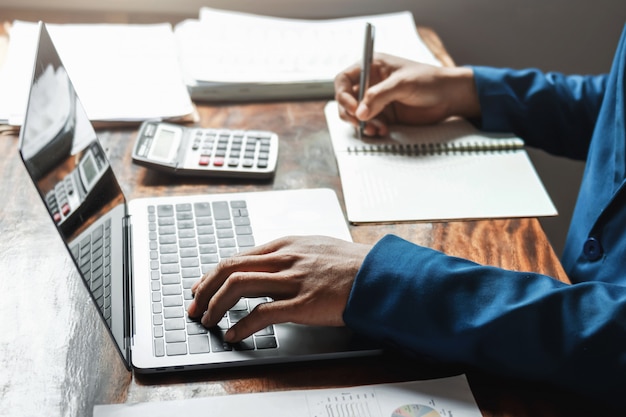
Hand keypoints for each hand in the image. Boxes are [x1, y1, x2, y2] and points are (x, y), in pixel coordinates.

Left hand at [187, 235, 371, 341]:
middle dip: (204, 289)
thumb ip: (288, 255)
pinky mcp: (303, 303)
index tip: (201, 288)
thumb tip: (266, 266)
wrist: (378, 275)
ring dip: (215, 305)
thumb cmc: (350, 263)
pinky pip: (262, 313)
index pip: (237, 257)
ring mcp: (293, 280)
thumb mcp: (314, 247)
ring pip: (238, 286)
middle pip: (229, 268)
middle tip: (194, 306)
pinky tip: (234, 335)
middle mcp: (284, 258)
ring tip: (207, 320)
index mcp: (285, 245)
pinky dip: (241, 325)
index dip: (213, 275)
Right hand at [334, 53, 479, 136]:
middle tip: (360, 122)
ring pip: (355, 115)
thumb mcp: (403, 84)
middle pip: (346, 99)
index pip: (344, 79)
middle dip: (350, 113)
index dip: (343, 94)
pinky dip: (372, 130)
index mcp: (372, 67)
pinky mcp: (385, 115)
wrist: (450, 97)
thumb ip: (379, 96)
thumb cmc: (430, 80)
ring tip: (375, 128)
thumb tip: (359, 113)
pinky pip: (369, 124)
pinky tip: (383, 131)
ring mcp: (377, 101)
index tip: (353, 108)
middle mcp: (371, 83)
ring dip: (361, 124)